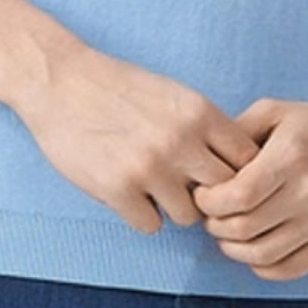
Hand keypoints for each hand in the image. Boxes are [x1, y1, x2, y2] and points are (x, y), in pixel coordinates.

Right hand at [18, 50, 261, 232]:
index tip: (218, 176)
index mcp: (200, 113)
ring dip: (173, 208)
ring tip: (151, 189)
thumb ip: (206, 129)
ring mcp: (150, 167)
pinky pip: (151, 225)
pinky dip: (140, 215)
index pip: (248, 161)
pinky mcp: (118, 189)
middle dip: (210, 198)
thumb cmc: (117, 89)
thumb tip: (239, 171)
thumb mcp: (174, 95)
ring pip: (188, 216)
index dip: (238, 175)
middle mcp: (181, 140)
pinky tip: (126, 193)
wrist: (59, 82)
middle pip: (225, 194)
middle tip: (188, 191)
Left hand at [191, 84, 307, 282]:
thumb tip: (203, 160)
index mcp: (291, 158)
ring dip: (233, 249)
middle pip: (243, 228)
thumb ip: (237, 131)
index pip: (237, 196)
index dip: (209, 202)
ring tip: (229, 234)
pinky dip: (262, 266)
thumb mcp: (278, 112)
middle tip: (212, 216)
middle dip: (215, 225)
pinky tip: (255, 251)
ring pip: (261, 254)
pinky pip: (289, 269)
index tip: (204, 196)